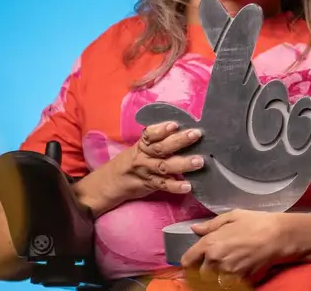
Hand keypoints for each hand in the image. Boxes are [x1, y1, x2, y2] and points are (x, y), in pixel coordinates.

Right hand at [74, 121, 203, 214]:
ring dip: (183, 164)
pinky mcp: (150, 186)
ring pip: (164, 166)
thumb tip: (182, 130)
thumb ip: (157, 141)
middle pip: (161, 148)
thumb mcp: (140, 148)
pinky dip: (176, 186)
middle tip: (196, 134)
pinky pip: (163, 186)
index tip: (175, 124)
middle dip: (179, 141)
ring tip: (199, 161)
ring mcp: (147, 172)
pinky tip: (188, 186)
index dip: (162, 129)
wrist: (112, 183)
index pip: (150, 134)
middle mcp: (144, 157)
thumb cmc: (132, 161)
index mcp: (142, 145)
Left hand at [181, 209, 292, 287]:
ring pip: (212, 282)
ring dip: (215, 277)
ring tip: (222, 269)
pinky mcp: (241, 280)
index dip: (189, 261)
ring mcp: (228, 273)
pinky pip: (228, 284)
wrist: (279, 237)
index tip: (193, 260)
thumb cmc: (256, 222)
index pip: (187, 260)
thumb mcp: (232, 216)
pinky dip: (229, 280)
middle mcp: (216, 260)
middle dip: (203, 269)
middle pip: (199, 274)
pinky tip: (234, 272)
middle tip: (210, 264)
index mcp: (210, 243)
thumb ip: (211, 225)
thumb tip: (194, 229)